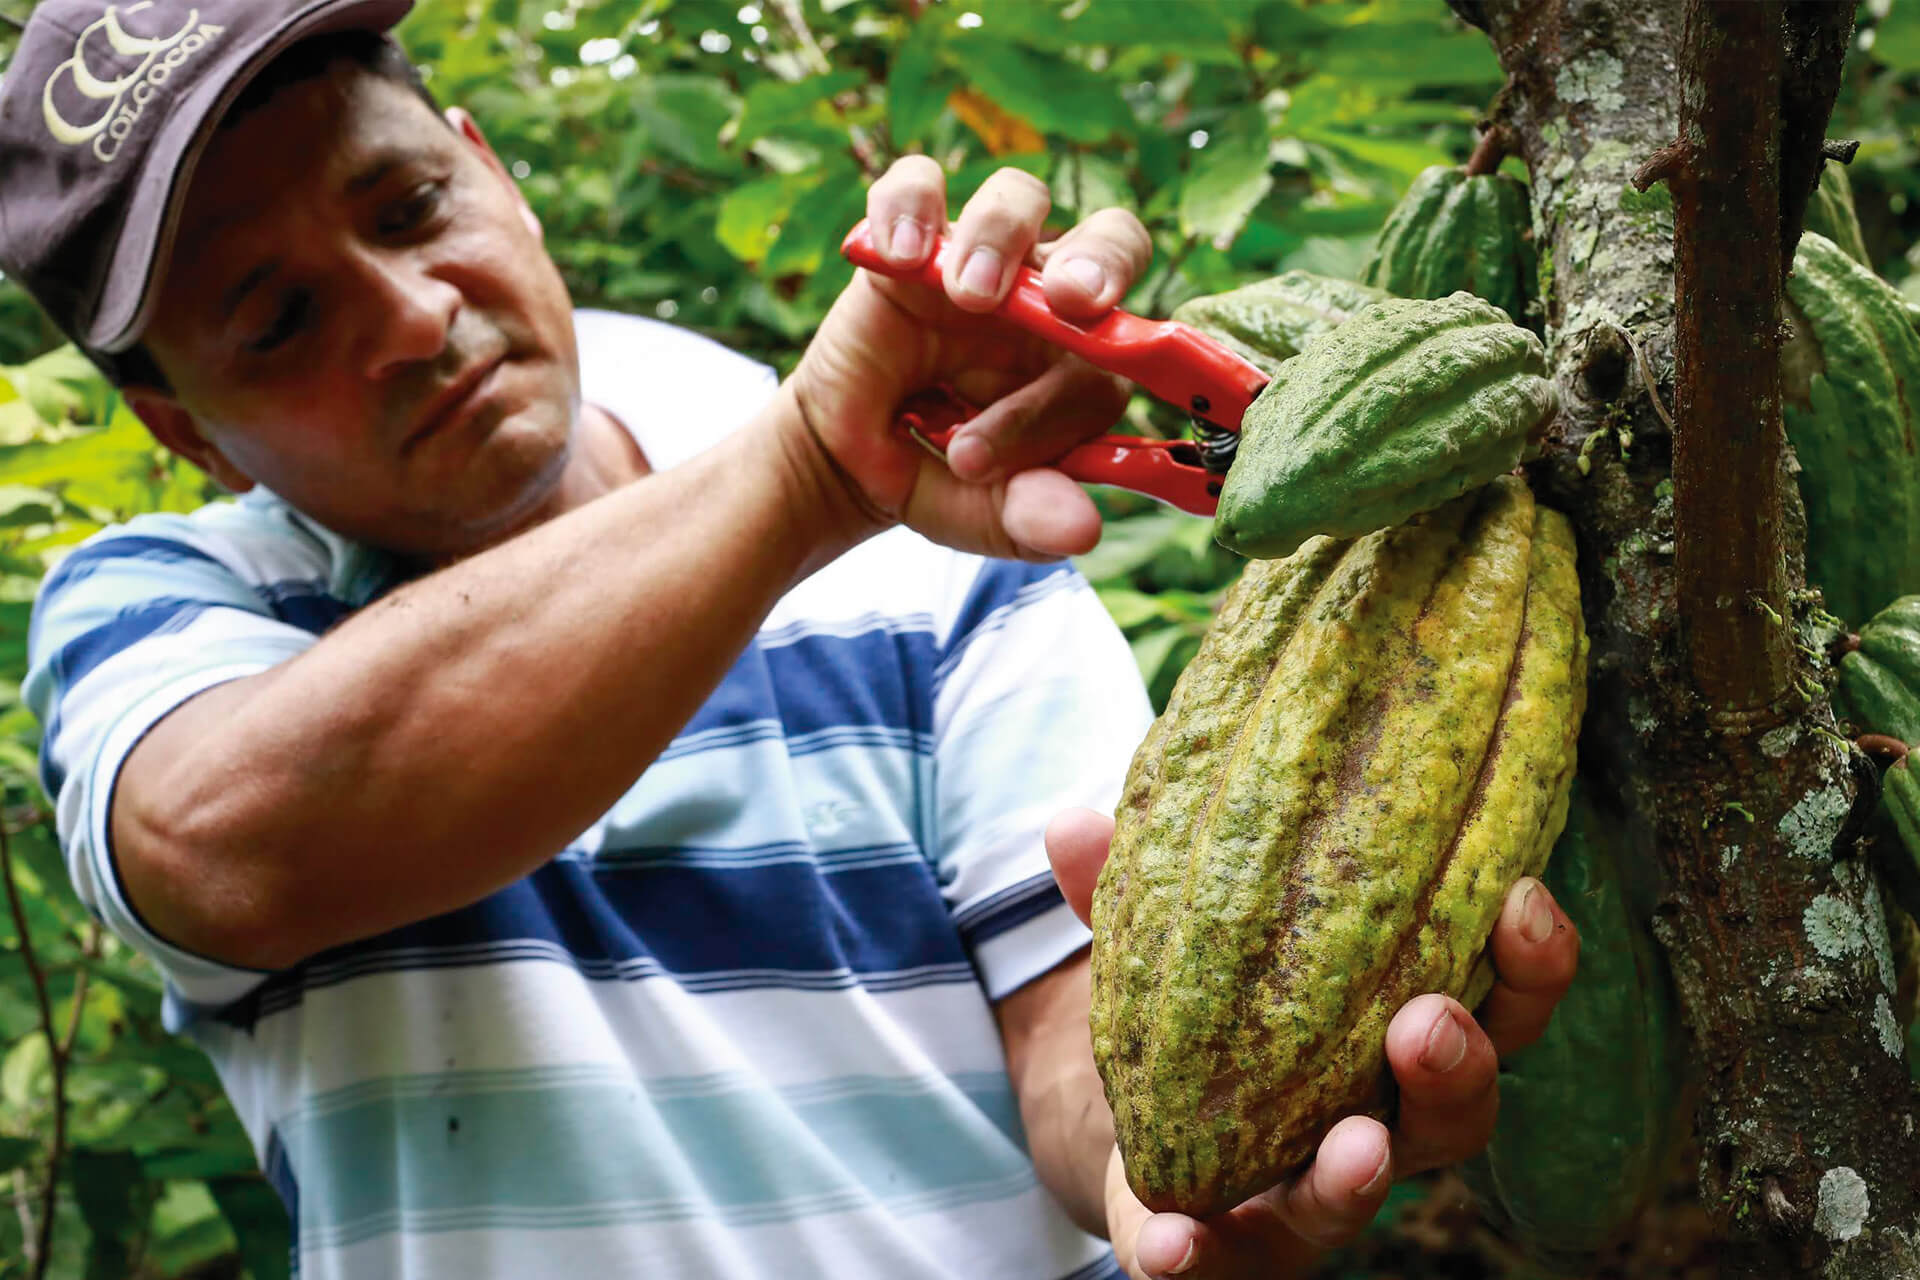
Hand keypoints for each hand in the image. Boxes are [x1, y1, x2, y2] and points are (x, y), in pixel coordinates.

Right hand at [787, 156, 1150, 560]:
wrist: (852, 463)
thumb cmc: (939, 477)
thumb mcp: (983, 515)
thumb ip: (1030, 518)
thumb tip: (1082, 529)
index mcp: (1090, 361)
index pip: (1116, 356)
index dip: (1063, 399)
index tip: (986, 448)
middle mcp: (1050, 299)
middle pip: (1111, 237)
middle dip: (1100, 259)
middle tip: (1069, 298)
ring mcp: (983, 260)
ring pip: (1020, 198)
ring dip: (1000, 235)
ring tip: (966, 295)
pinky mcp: (912, 239)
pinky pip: (918, 186)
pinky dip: (909, 205)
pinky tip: (897, 253)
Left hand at [1044, 808, 1580, 1279]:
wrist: (1135, 1128)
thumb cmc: (1201, 1008)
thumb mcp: (1171, 934)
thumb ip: (1130, 887)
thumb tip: (1070, 826)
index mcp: (1396, 1033)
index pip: (1498, 1001)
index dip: (1529, 961)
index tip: (1526, 899)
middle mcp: (1381, 1125)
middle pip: (1456, 1113)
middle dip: (1458, 1068)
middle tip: (1431, 1021)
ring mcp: (1311, 1198)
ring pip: (1357, 1196)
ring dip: (1360, 1174)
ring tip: (1356, 1147)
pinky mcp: (1232, 1252)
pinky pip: (1222, 1265)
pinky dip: (1196, 1255)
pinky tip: (1172, 1239)